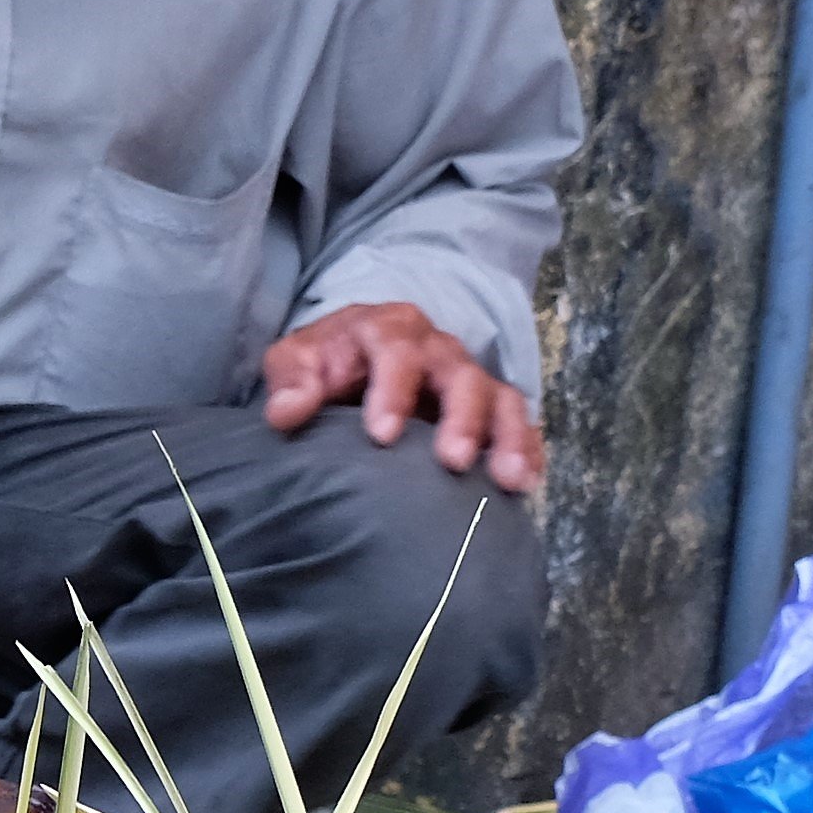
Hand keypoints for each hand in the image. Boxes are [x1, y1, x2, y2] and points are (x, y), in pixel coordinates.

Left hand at [259, 301, 543, 492]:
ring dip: (505, 437)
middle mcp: (437, 348)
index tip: (381, 435)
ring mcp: (467, 377)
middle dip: (461, 417)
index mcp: (389, 329)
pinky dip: (525, 450)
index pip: (396, 352)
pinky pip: (517, 422)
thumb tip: (288, 412)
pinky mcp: (487, 408)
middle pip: (460, 374)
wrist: (351, 363)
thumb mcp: (296, 359)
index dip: (393, 390)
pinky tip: (524, 483)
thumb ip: (291, 378)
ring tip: (506, 479)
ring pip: (498, 397)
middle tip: (451, 461)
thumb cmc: (324, 363)